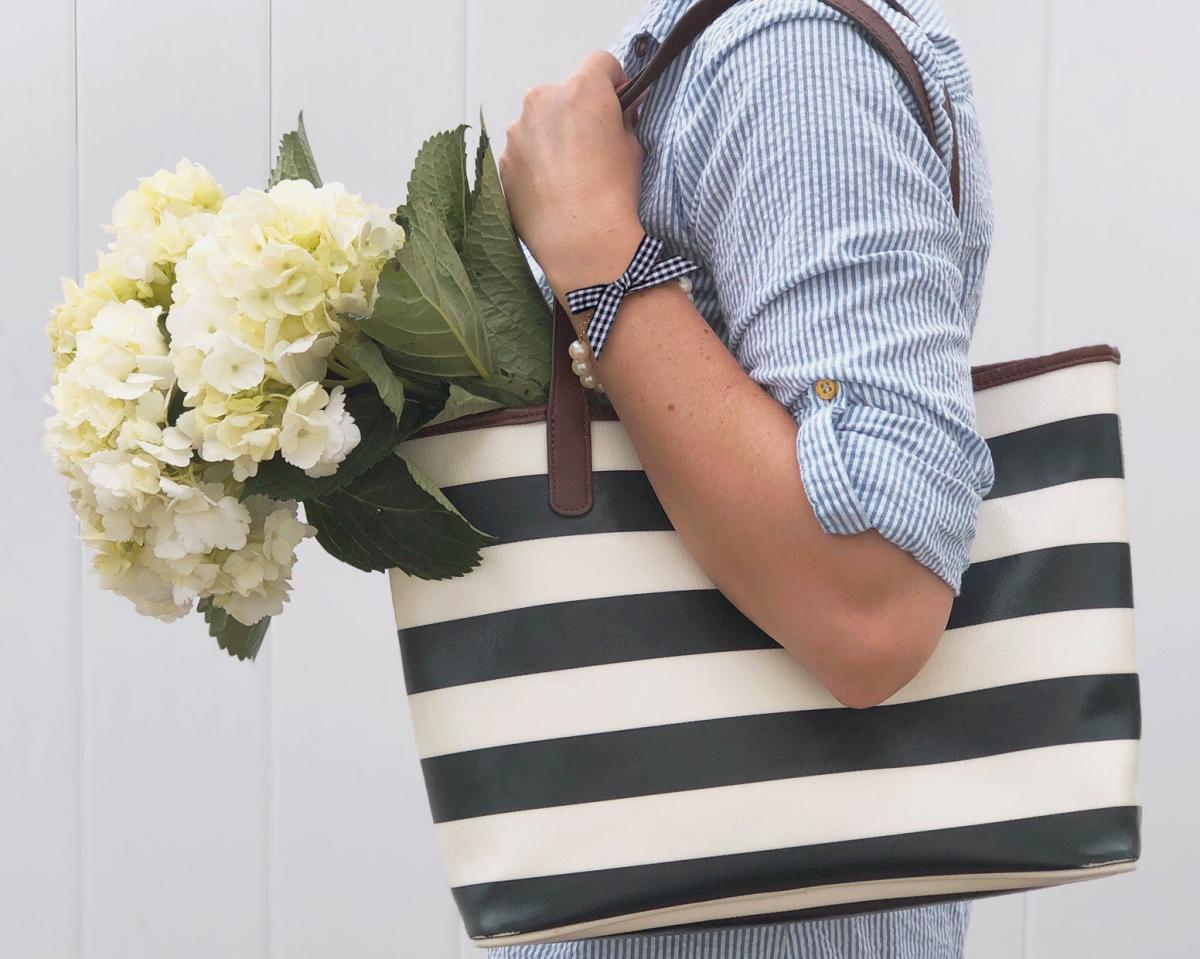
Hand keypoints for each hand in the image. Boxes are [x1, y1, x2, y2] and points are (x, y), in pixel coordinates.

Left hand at [498, 51, 646, 302]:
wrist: (581, 240)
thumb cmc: (613, 193)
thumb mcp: (633, 147)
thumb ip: (625, 117)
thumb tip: (624, 108)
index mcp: (581, 89)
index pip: (600, 63)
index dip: (613, 82)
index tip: (618, 103)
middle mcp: (543, 101)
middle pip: (564, 93)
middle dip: (578, 112)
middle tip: (594, 147)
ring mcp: (518, 132)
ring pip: (539, 123)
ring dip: (553, 137)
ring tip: (571, 176)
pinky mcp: (504, 162)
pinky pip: (523, 152)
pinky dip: (536, 164)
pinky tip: (554, 191)